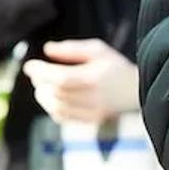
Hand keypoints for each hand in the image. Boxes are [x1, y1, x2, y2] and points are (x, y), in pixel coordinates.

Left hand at [22, 40, 140, 125]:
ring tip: (43, 86)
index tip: (30, 65)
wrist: (138, 89)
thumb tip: (47, 49)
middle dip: (41, 82)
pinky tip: (53, 99)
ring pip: (56, 107)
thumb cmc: (116, 67)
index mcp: (95, 77)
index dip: (41, 71)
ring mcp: (93, 111)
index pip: (61, 77)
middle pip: (56, 93)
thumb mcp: (98, 50)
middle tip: (37, 74)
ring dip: (44, 96)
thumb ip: (72, 49)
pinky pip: (63, 117)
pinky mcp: (92, 120)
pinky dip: (52, 108)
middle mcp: (94, 97)